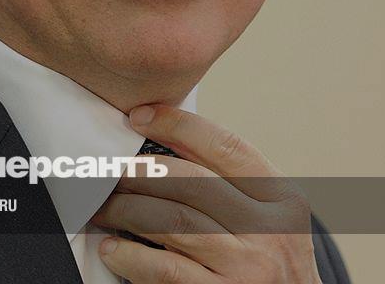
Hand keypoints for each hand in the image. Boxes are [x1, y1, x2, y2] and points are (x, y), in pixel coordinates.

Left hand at [91, 104, 322, 283]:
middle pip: (192, 183)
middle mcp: (268, 231)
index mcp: (282, 199)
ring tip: (102, 207)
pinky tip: (112, 248)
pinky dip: (131, 256)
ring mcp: (246, 268)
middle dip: (141, 171)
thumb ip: (230, 183)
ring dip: (127, 210)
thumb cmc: (268, 262)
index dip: (179, 126)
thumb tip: (165, 141)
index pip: (227, 147)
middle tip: (108, 170)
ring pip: (173, 222)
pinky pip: (165, 270)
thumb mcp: (266, 217)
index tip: (139, 116)